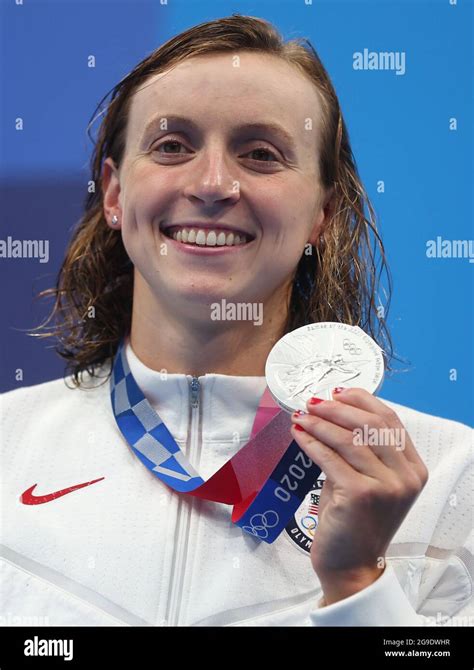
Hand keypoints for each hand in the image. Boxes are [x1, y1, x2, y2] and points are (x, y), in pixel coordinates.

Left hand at [290, 388, 428, 604]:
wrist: (352, 567)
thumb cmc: (355, 521)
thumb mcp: (365, 479)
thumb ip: (358, 449)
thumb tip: (327, 412)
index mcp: (413, 468)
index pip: (390, 419)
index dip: (361, 400)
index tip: (336, 392)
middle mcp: (406, 476)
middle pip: (370, 423)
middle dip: (336, 408)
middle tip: (312, 402)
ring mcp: (387, 486)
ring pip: (349, 439)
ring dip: (320, 423)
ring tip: (301, 416)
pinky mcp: (362, 495)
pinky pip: (330, 458)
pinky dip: (312, 442)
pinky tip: (298, 434)